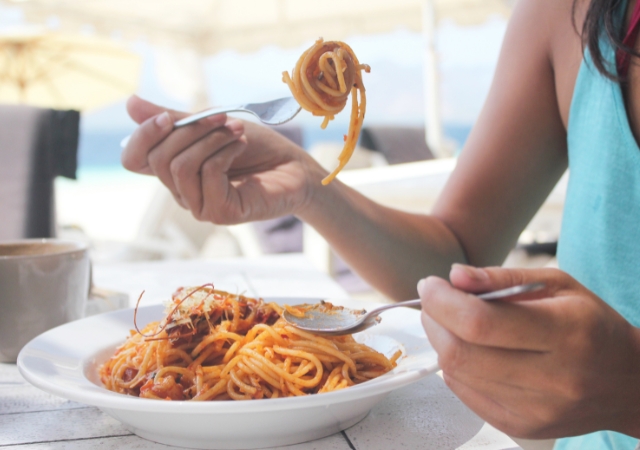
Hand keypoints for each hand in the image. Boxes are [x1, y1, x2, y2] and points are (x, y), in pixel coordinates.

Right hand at [121, 96, 324, 223]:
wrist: (294, 166)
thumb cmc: (255, 147)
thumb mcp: (211, 125)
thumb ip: (175, 119)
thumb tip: (129, 103)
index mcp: (173, 169)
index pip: (133, 159)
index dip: (142, 136)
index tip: (167, 116)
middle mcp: (181, 191)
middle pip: (158, 159)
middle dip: (189, 130)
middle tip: (221, 118)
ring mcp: (199, 206)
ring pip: (179, 167)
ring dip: (210, 140)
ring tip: (236, 132)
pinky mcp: (220, 213)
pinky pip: (207, 175)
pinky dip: (224, 153)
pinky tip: (241, 146)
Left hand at [418, 264, 639, 438]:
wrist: (627, 383)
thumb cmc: (590, 324)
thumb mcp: (557, 285)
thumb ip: (503, 277)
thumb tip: (455, 276)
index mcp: (564, 334)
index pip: (481, 323)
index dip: (442, 302)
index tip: (430, 284)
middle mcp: (552, 378)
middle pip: (462, 352)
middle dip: (433, 319)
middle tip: (433, 300)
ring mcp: (535, 410)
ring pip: (458, 375)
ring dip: (439, 341)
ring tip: (448, 321)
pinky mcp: (521, 427)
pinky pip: (465, 395)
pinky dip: (454, 368)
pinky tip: (466, 350)